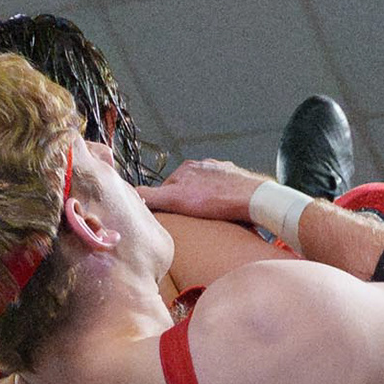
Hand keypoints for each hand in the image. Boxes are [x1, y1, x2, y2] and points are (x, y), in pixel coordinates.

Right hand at [140, 157, 266, 225]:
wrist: (252, 199)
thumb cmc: (215, 201)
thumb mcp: (175, 200)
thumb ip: (151, 197)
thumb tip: (130, 193)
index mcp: (187, 168)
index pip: (168, 185)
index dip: (167, 202)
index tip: (171, 215)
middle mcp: (205, 165)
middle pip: (188, 186)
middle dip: (187, 201)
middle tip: (190, 219)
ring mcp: (223, 171)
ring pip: (207, 188)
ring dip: (205, 201)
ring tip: (208, 217)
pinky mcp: (239, 180)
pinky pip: (225, 191)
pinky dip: (222, 200)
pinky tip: (225, 212)